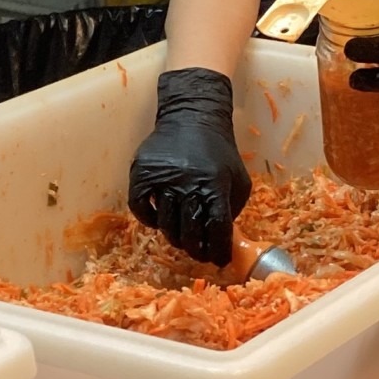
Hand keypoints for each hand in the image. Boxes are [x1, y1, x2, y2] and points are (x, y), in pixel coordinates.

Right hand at [128, 68, 250, 268]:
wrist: (190, 117)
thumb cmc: (218, 152)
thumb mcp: (237, 178)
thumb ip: (232, 207)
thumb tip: (224, 239)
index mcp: (215, 185)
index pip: (217, 229)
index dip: (218, 251)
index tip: (218, 261)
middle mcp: (187, 183)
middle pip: (189, 233)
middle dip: (196, 250)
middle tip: (198, 253)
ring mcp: (162, 179)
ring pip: (165, 225)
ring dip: (175, 237)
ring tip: (181, 237)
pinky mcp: (142, 174)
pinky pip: (140, 210)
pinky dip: (149, 221)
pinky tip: (159, 220)